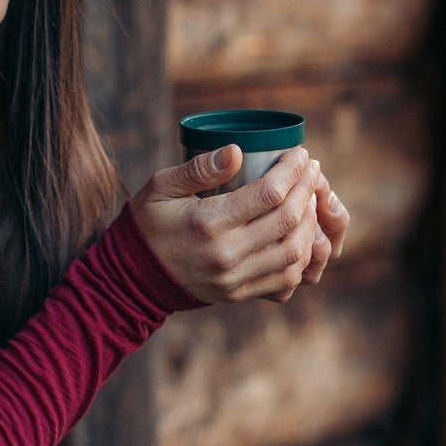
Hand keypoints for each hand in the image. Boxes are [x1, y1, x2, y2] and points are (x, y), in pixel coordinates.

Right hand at [129, 144, 348, 304]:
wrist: (133, 276)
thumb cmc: (149, 223)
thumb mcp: (161, 187)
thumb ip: (198, 169)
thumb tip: (237, 152)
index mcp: (208, 223)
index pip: (268, 194)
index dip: (292, 171)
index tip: (300, 154)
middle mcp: (226, 254)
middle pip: (287, 220)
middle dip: (307, 189)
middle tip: (311, 170)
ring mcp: (235, 279)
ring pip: (294, 252)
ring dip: (309, 222)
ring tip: (309, 199)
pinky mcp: (239, 294)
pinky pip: (285, 278)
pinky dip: (301, 255)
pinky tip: (301, 233)